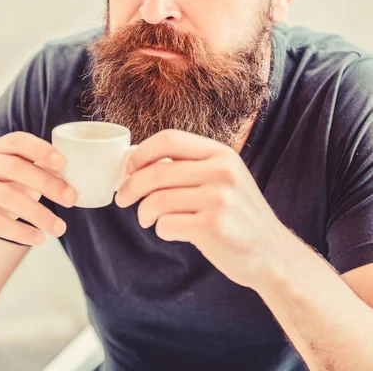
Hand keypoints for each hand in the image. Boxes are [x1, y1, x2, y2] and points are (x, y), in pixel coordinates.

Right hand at [0, 132, 77, 256]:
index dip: (40, 149)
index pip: (17, 141)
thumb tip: (70, 175)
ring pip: (6, 195)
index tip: (62, 162)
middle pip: (14, 167)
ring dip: (38, 213)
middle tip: (71, 199)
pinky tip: (38, 239)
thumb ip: (38, 172)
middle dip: (47, 183)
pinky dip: (20, 231)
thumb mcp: (17, 181)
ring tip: (59, 228)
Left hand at [115, 129, 287, 288]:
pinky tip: (171, 231)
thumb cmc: (238, 215)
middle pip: (156, 171)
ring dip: (143, 212)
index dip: (141, 152)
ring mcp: (219, 198)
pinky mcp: (214, 227)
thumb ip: (190, 166)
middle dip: (130, 186)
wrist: (271, 253)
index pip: (169, 139)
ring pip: (157, 200)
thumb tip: (138, 162)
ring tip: (147, 219)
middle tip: (122, 198)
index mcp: (220, 153)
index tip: (129, 168)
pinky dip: (160, 229)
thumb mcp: (224, 178)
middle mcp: (221, 171)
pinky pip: (166, 224)